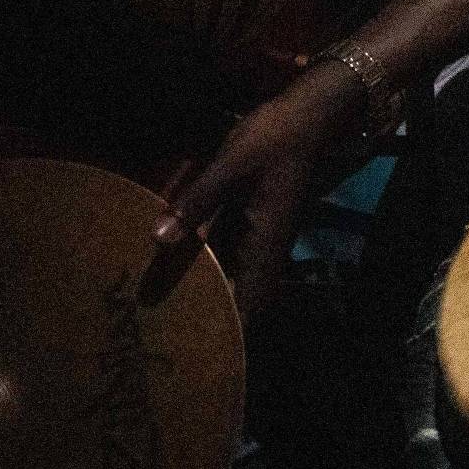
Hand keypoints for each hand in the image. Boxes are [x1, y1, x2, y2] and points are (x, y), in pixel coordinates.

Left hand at [152, 66, 358, 315]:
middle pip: (241, 292)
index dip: (234, 331)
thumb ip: (197, 201)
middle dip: (214, 315)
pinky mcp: (252, 215)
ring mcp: (260, 230)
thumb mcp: (231, 166)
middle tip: (173, 337)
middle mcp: (265, 243)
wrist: (309, 112)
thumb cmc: (275, 139)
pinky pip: (227, 248)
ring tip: (167, 307)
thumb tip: (159, 238)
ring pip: (232, 271)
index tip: (207, 356)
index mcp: (265, 240)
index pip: (251, 300)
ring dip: (208, 288)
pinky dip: (206, 259)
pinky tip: (176, 258)